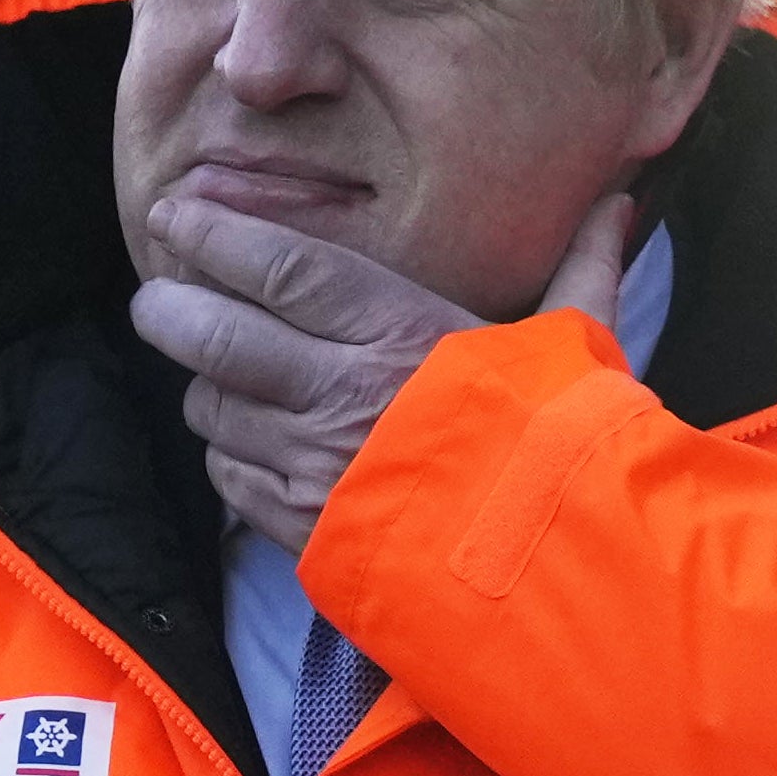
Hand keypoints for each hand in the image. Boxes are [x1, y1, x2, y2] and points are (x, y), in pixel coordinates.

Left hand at [129, 193, 632, 553]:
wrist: (558, 569)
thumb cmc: (565, 447)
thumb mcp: (578, 345)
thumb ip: (583, 268)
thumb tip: (619, 206)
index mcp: (399, 329)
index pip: (280, 267)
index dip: (215, 237)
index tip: (174, 214)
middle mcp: (340, 389)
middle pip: (216, 334)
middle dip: (170, 309)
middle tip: (156, 297)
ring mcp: (312, 462)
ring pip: (214, 407)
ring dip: (206, 386)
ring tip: (220, 376)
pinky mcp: (301, 527)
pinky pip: (230, 475)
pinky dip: (230, 454)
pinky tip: (252, 444)